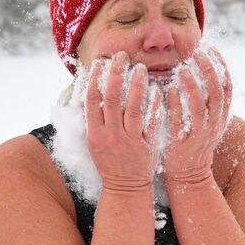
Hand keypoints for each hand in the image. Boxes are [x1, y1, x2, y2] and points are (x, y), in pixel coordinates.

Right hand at [85, 51, 162, 191]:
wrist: (125, 188)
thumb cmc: (110, 161)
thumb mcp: (95, 141)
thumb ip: (93, 118)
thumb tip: (88, 90)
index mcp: (95, 133)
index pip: (92, 100)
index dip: (95, 79)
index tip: (100, 61)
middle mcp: (110, 135)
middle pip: (112, 99)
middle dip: (115, 74)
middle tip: (122, 55)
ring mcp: (130, 141)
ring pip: (133, 108)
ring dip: (136, 85)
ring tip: (140, 67)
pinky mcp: (147, 147)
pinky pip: (151, 123)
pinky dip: (153, 105)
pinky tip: (157, 89)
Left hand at [163, 48, 231, 184]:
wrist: (188, 174)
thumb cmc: (194, 140)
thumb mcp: (207, 119)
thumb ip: (206, 97)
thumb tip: (204, 69)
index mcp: (221, 115)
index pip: (227, 86)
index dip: (221, 65)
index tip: (211, 47)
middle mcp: (214, 124)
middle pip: (217, 93)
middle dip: (209, 70)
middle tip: (197, 52)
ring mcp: (199, 134)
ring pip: (200, 107)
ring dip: (193, 86)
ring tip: (183, 68)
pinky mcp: (183, 143)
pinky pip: (181, 121)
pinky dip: (177, 104)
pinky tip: (169, 90)